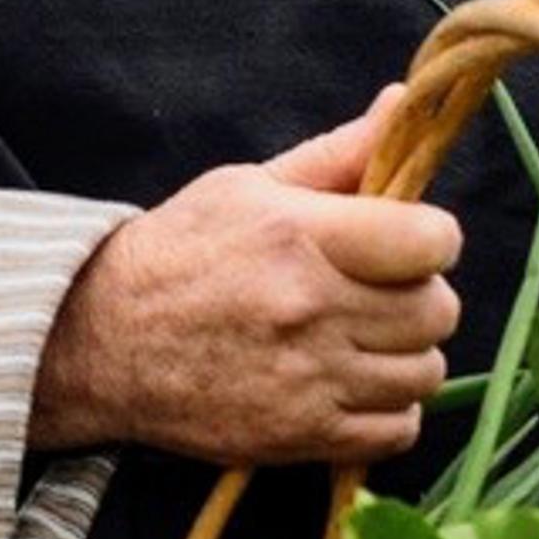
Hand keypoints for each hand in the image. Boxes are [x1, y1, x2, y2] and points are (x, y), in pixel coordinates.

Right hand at [29, 88, 462, 465]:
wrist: (101, 339)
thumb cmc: (180, 252)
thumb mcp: (249, 187)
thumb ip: (336, 155)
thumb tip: (402, 102)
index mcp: (300, 234)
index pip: (433, 241)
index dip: (429, 239)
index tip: (404, 243)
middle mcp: (309, 306)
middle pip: (437, 310)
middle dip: (419, 297)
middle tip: (377, 294)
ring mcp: (308, 378)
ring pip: (425, 372)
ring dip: (405, 356)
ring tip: (363, 341)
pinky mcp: (300, 435)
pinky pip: (398, 430)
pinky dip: (388, 412)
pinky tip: (351, 385)